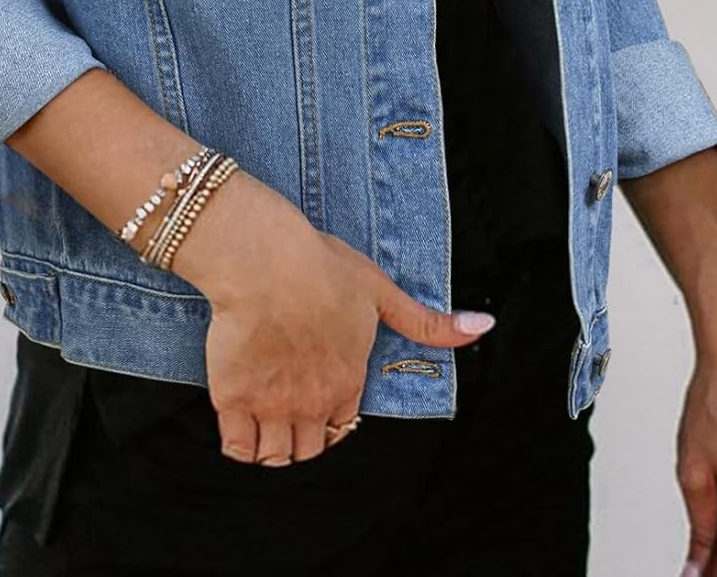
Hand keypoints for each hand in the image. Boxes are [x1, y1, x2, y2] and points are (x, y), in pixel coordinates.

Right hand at [175, 169, 495, 465]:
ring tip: (265, 421)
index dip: (332, 416)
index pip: (344, 426)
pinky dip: (240, 446)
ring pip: (275, 457)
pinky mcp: (233, 399)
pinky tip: (240, 424)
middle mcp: (313, 402)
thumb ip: (427, 322)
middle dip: (303, 437)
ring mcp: (272, 405)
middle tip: (290, 410)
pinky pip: (237, 450)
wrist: (264, 260)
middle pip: (310, 450)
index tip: (319, 399)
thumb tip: (483, 327)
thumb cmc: (321, 268)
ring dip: (272, 447)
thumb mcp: (381, 291)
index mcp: (348, 381)